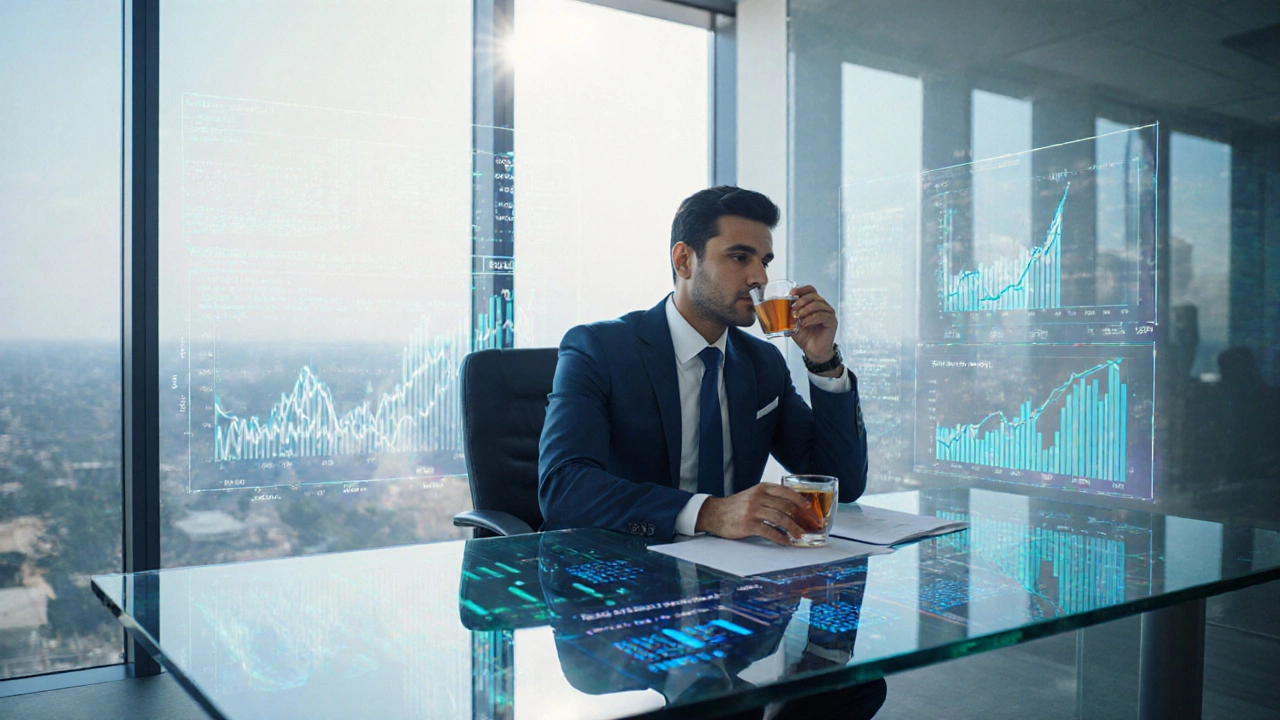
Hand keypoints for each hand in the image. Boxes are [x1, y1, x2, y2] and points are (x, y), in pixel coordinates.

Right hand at [695, 483, 824, 545]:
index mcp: (762, 488)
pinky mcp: (748, 524)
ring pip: (780, 518)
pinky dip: (781, 537)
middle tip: (809, 526)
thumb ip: (769, 497)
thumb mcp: (753, 495)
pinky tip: (786, 542)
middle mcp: (758, 497)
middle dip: (801, 517)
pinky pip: (769, 531)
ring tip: (800, 535)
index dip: (800, 499)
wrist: (715, 513)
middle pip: (786, 506)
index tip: (809, 508)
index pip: (786, 491)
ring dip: (793, 528)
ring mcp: (753, 510)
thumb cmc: (736, 506)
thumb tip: (792, 507)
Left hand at [789, 285, 837, 367]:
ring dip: (806, 310)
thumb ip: (789, 314)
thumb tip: (780, 306)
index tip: (791, 294)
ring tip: (798, 317)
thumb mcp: (793, 323)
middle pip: (814, 295)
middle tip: (793, 308)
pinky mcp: (832, 321)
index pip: (810, 289)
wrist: (812, 350)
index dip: (801, 289)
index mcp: (814, 303)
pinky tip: (804, 324)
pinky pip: (822, 315)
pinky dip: (811, 319)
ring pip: (818, 304)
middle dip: (801, 300)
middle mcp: (823, 306)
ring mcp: (829, 313)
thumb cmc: (804, 336)